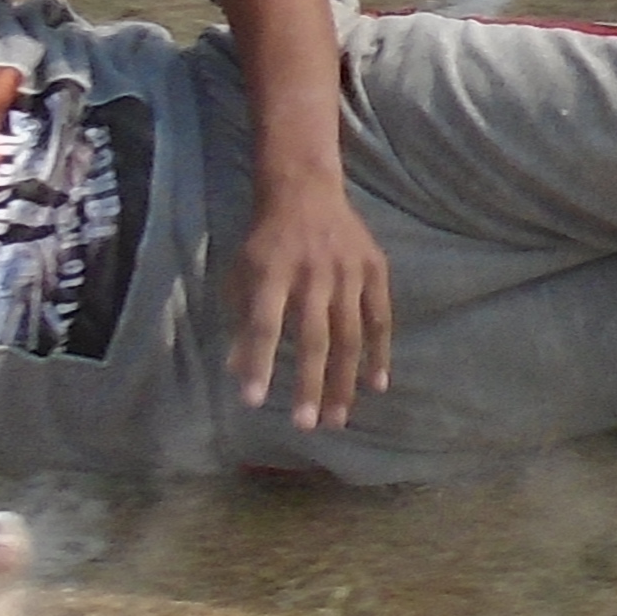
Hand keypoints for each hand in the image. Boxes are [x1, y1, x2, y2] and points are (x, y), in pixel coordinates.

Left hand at [226, 167, 394, 429]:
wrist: (305, 190)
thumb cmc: (265, 240)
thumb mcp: (240, 273)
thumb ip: (240, 319)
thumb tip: (236, 371)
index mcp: (273, 272)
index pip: (264, 323)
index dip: (258, 361)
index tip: (252, 401)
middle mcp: (314, 273)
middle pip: (313, 337)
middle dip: (310, 384)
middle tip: (306, 425)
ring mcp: (349, 271)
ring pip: (350, 334)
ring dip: (344, 380)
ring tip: (338, 418)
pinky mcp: (374, 269)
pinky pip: (380, 317)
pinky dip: (380, 352)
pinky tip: (376, 384)